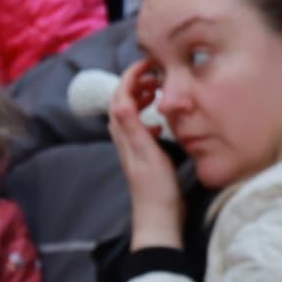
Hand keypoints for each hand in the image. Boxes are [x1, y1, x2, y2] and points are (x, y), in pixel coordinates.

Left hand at [111, 60, 183, 248]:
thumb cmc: (156, 187)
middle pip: (122, 102)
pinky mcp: (145, 156)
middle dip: (136, 83)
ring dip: (141, 98)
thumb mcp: (147, 154)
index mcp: (124, 134)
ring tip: (159, 92)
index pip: (120, 95)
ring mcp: (134, 147)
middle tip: (157, 75)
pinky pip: (141, 127)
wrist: (159, 218)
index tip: (149, 63)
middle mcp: (125, 138)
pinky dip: (149, 117)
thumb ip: (133, 127)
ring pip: (131, 114)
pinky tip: (162, 123)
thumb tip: (121, 98)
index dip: (131, 76)